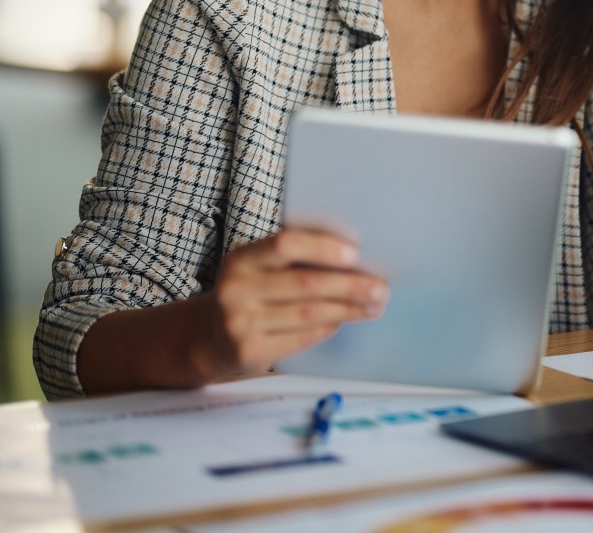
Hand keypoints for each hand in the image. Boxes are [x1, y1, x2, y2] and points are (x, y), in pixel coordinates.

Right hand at [198, 227, 387, 377]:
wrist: (208, 337)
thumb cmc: (251, 293)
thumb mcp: (259, 269)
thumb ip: (294, 259)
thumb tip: (355, 257)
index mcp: (242, 258)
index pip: (286, 244)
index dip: (323, 248)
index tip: (356, 254)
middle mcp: (236, 289)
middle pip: (307, 283)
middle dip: (351, 285)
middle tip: (381, 288)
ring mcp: (240, 322)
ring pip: (310, 313)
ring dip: (349, 309)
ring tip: (374, 306)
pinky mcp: (250, 351)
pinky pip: (303, 337)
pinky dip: (330, 328)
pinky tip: (345, 321)